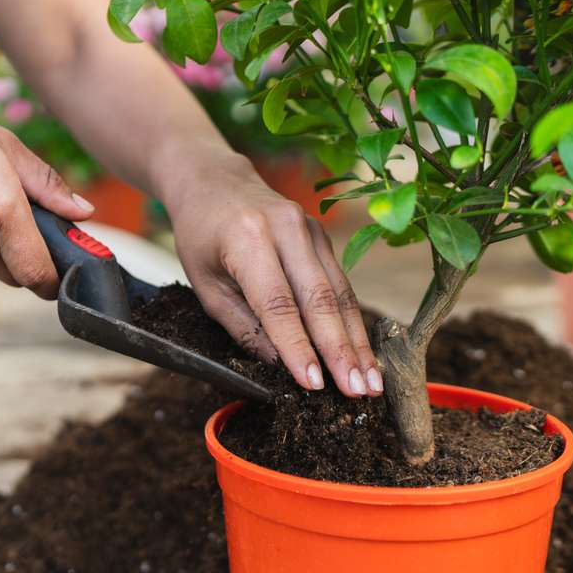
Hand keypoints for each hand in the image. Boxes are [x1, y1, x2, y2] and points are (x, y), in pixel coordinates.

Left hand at [163, 152, 380, 396]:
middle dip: (341, 350)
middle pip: (320, 298)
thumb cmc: (201, 237)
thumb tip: (278, 366)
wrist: (214, 180)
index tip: (315, 384)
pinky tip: (363, 352)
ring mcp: (309, 228)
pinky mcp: (322, 235)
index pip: (278, 303)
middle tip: (358, 391)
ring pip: (339, 292)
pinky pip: (341, 283)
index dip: (298, 347)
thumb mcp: (206, 285)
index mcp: (248, 238)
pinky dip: (352, 321)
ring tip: (371, 381)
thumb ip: (242, 325)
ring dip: (356, 340)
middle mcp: (286, 228)